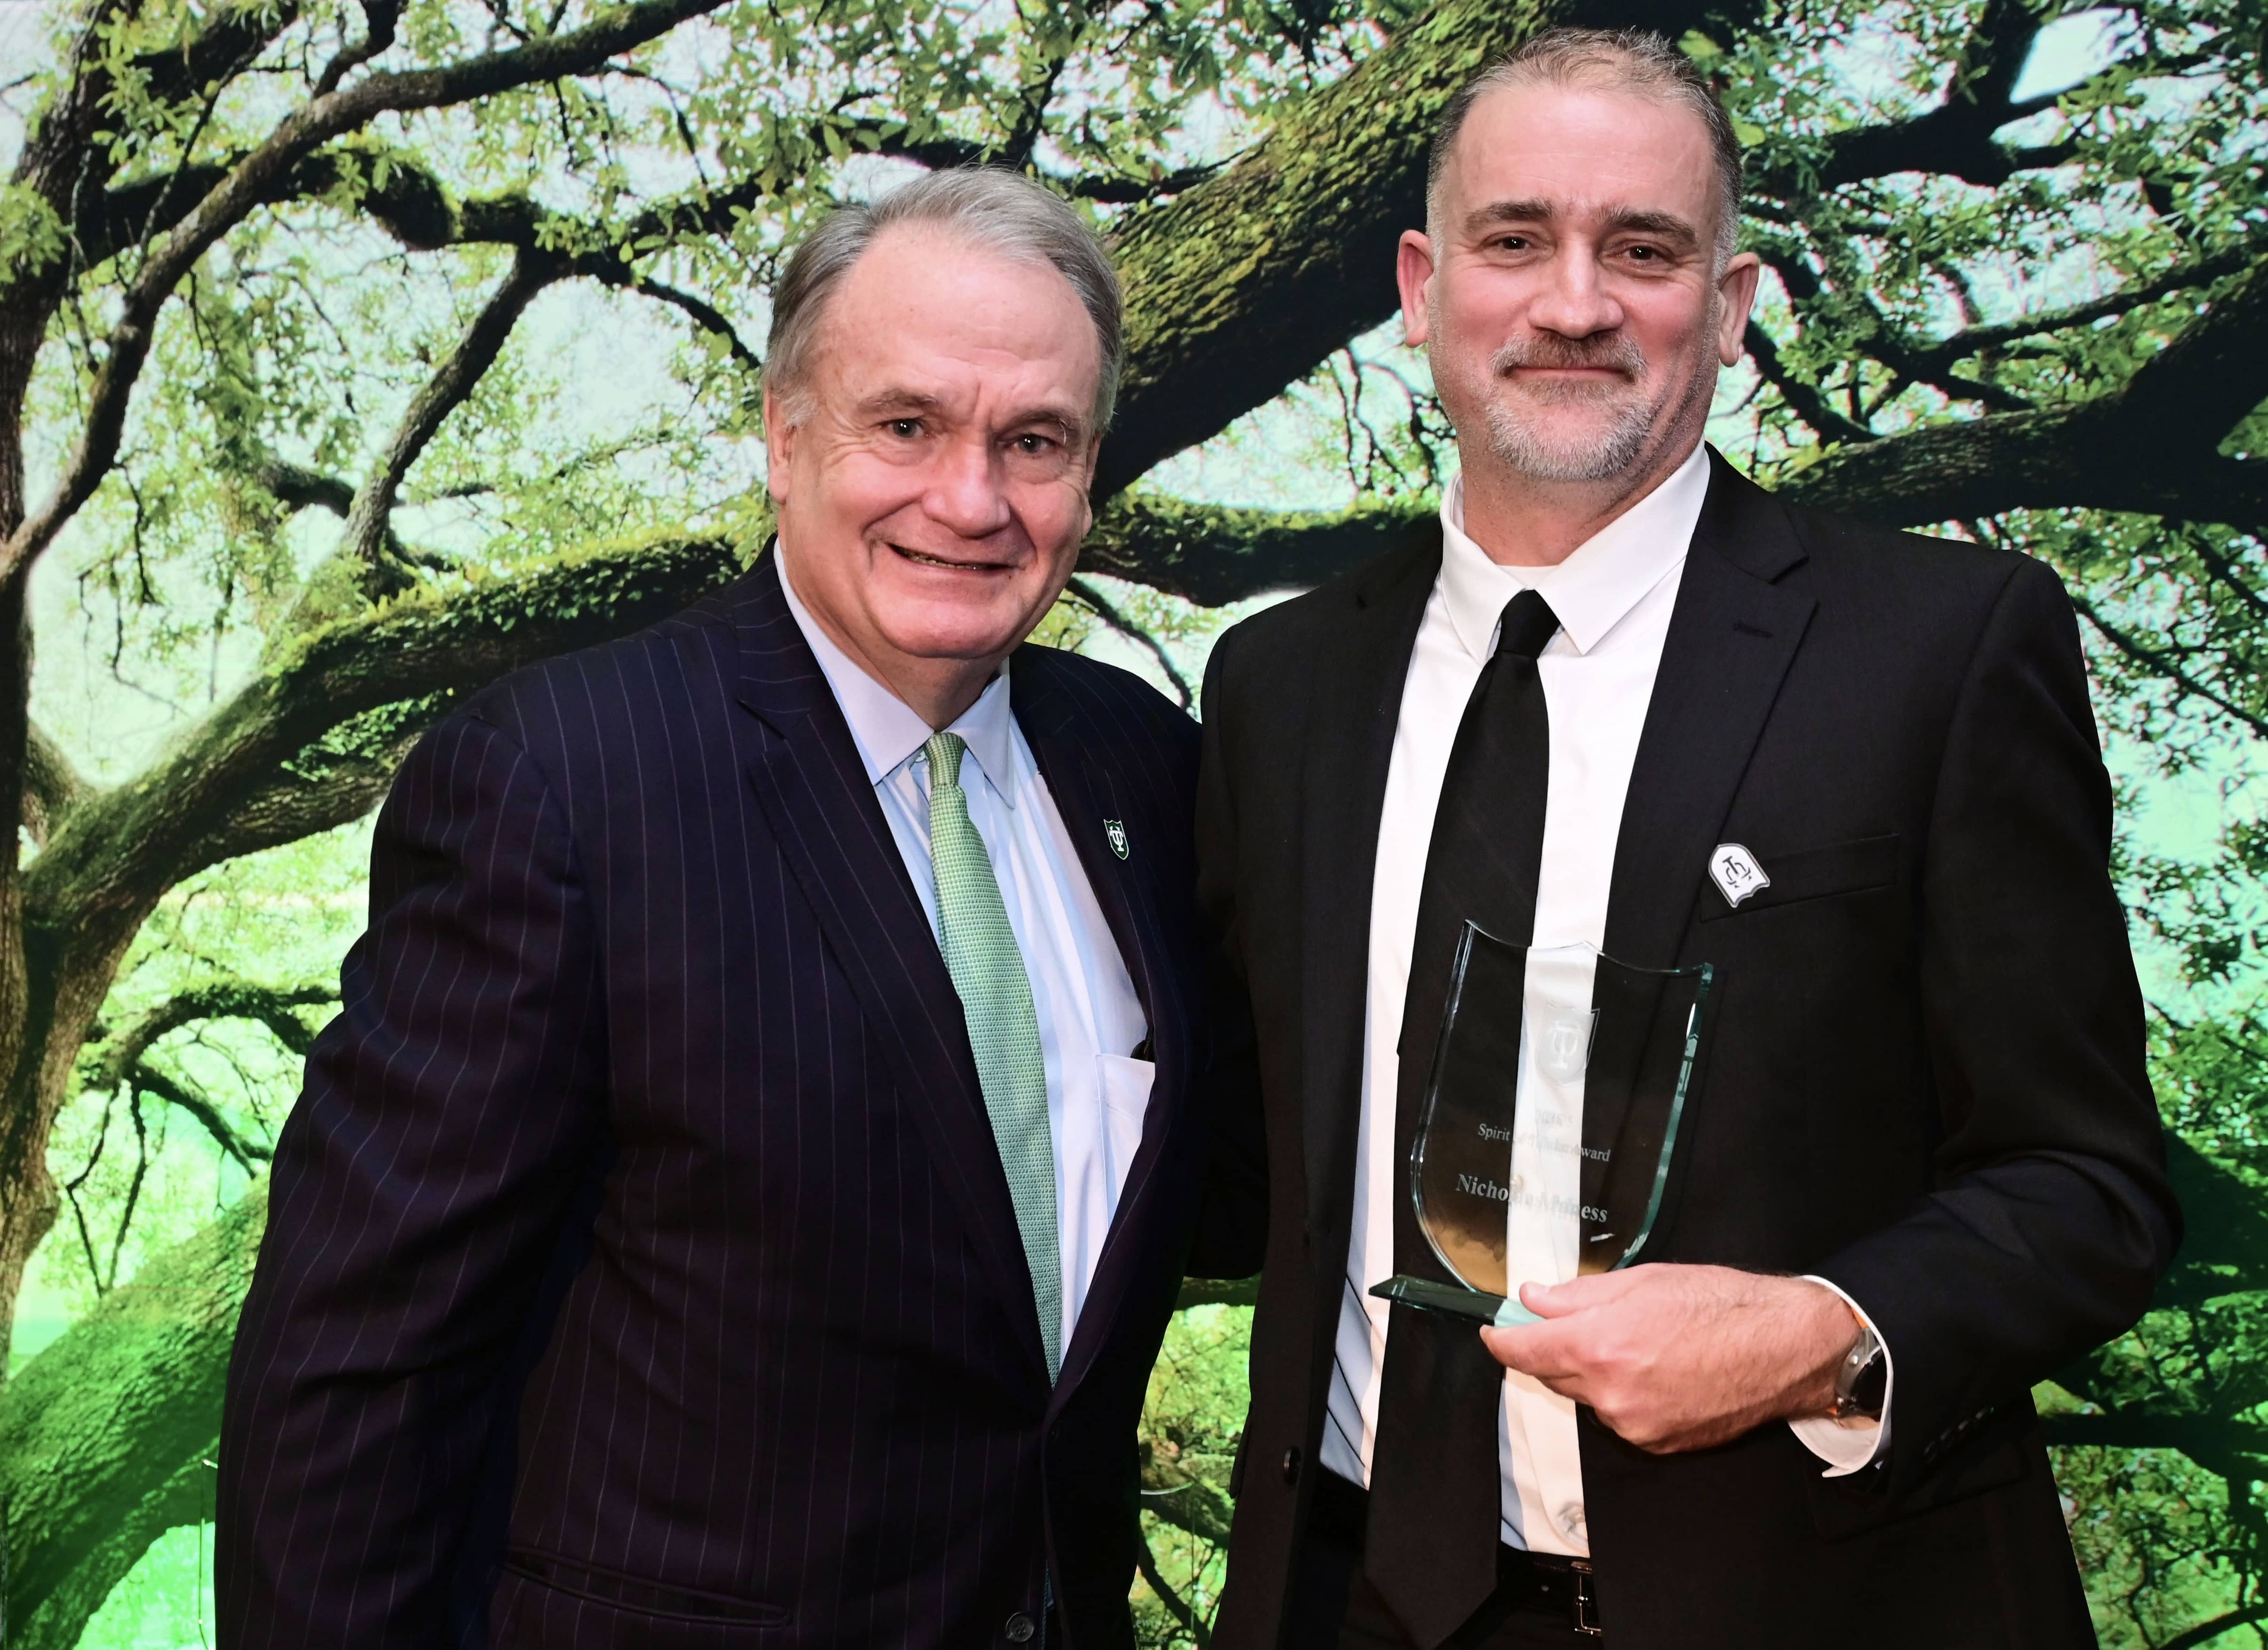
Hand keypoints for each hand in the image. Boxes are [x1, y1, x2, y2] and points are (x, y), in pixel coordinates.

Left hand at [1478, 1264, 1858, 1453]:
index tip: (1494, 1330)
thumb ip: (1577, 1295)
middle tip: (1559, 1324)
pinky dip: (1621, 1394)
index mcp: (1599, 1346)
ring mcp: (1635, 1424)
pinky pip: (1620, 1417)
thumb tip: (1533, 1298)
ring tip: (1630, 1342)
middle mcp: (1611, 1394)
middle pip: (1550, 1375)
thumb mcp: (1642, 1280)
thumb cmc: (1722, 1303)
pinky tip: (1653, 1369)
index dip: (1501, 1339)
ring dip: (1590, 1372)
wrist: (1786, 1347)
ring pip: (1587, 1397)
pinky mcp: (1659, 1443)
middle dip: (1548, 1350)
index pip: (1523, 1351)